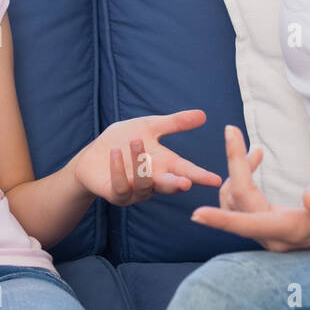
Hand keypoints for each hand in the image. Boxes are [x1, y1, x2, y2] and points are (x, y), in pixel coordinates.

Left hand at [73, 109, 222, 205]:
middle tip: (185, 183)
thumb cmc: (124, 141)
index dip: (201, 176)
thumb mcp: (149, 127)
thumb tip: (203, 115)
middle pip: (169, 186)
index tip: (216, 180)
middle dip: (176, 185)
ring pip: (143, 184)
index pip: (186, 171)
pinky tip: (116, 154)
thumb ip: (174, 123)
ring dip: (141, 163)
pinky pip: (120, 186)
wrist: (94, 155)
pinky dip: (118, 170)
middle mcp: (153, 181)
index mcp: (165, 165)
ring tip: (136, 142)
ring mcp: (135, 191)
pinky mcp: (116, 194)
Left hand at [190, 125, 309, 251]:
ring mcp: (267, 235)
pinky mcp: (265, 228)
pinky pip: (241, 204)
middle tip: (233, 132)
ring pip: (235, 203)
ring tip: (255, 152)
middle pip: (237, 202)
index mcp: (289, 230)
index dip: (220, 220)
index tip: (195, 214)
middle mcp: (272, 237)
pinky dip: (241, 181)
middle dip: (234, 165)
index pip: (247, 223)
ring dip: (237, 173)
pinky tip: (254, 163)